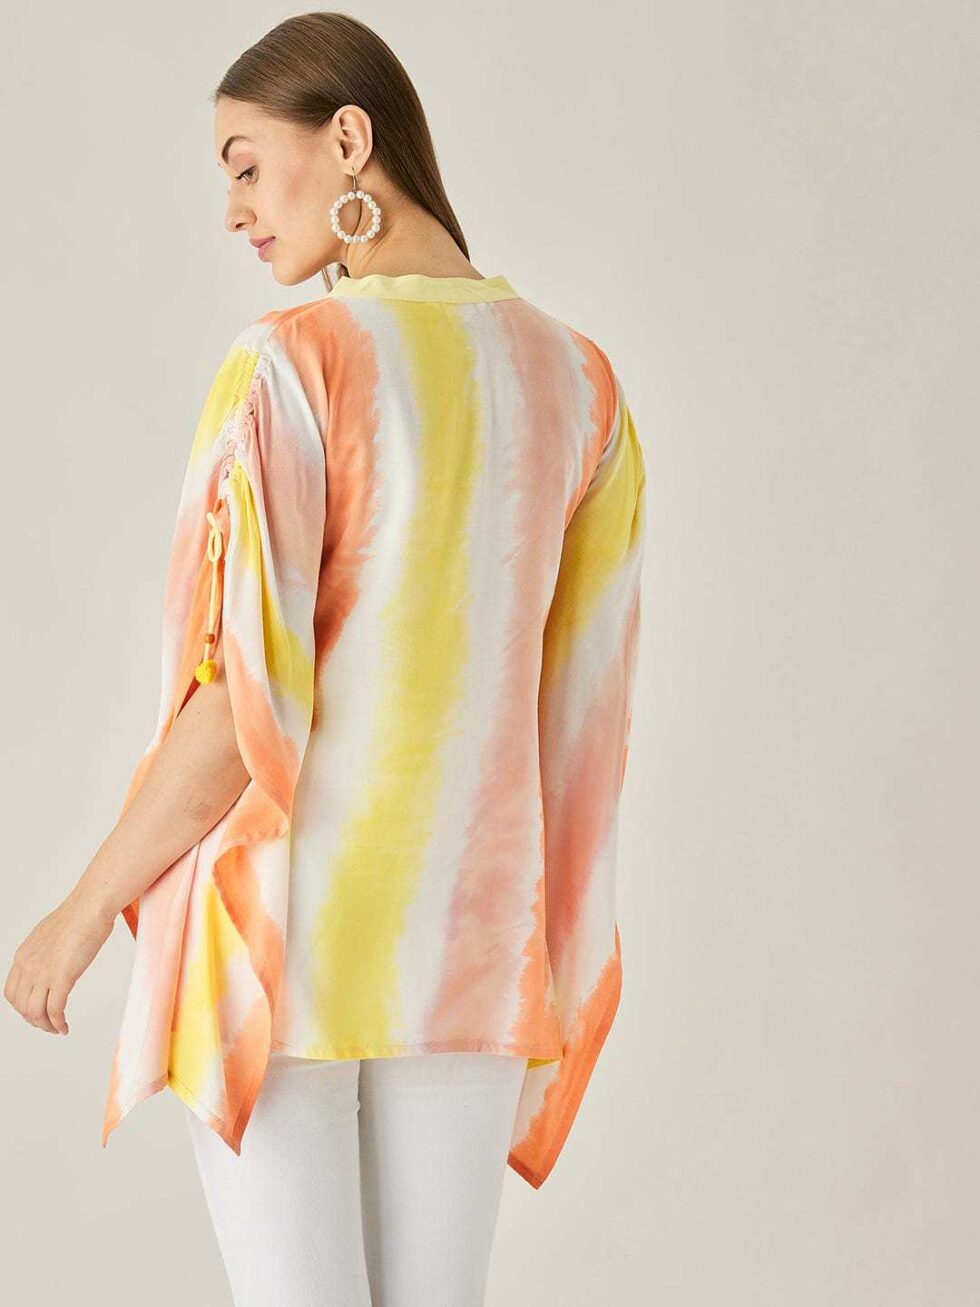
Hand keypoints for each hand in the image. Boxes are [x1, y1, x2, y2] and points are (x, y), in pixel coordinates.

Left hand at [4, 889, 114, 1034]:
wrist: (90, 907)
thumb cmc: (79, 915)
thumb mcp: (50, 934)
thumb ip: (45, 951)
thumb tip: (53, 960)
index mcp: (23, 955)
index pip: (12, 991)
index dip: (22, 1006)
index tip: (34, 1011)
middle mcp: (28, 966)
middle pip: (21, 1005)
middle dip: (34, 1020)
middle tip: (47, 1024)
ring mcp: (43, 973)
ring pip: (35, 1012)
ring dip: (45, 1025)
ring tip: (56, 1029)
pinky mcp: (62, 978)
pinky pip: (55, 1010)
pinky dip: (58, 1024)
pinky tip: (64, 1027)